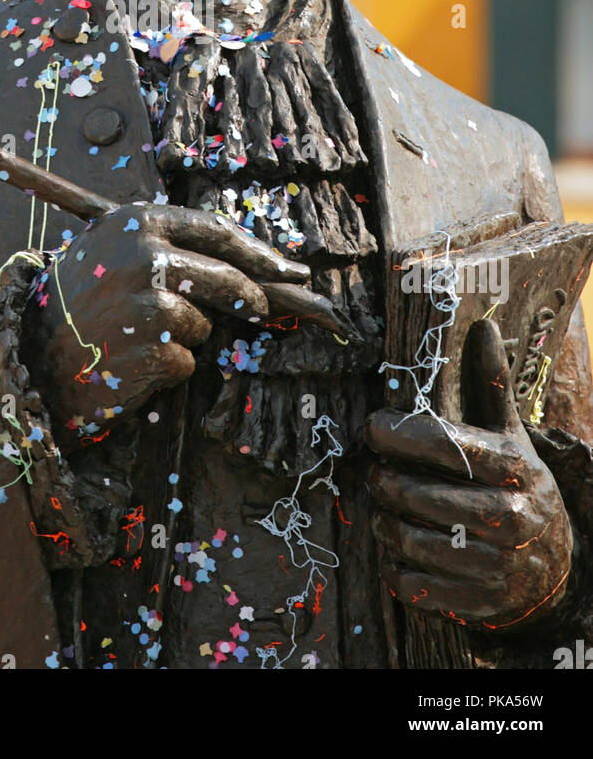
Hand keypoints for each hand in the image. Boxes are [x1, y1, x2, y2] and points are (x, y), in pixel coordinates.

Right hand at [28, 201, 354, 444]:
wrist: (31, 354)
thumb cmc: (78, 302)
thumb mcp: (115, 252)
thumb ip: (169, 247)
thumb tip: (248, 263)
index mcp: (137, 222)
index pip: (215, 229)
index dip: (255, 251)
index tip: (284, 267)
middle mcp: (145, 255)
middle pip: (225, 276)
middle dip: (249, 296)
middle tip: (261, 309)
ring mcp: (150, 302)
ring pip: (204, 322)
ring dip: (186, 336)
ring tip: (137, 336)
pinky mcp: (154, 347)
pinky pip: (186, 359)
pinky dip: (169, 366)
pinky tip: (131, 361)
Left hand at [366, 320, 572, 629]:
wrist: (554, 568)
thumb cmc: (518, 487)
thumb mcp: (512, 436)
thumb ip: (492, 384)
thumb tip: (483, 325)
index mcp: (511, 467)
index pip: (442, 444)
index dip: (397, 433)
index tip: (371, 427)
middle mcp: (506, 515)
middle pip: (414, 493)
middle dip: (382, 479)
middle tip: (373, 471)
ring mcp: (492, 563)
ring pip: (406, 536)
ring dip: (382, 520)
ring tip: (382, 506)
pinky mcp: (475, 601)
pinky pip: (410, 580)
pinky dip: (394, 563)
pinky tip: (398, 546)